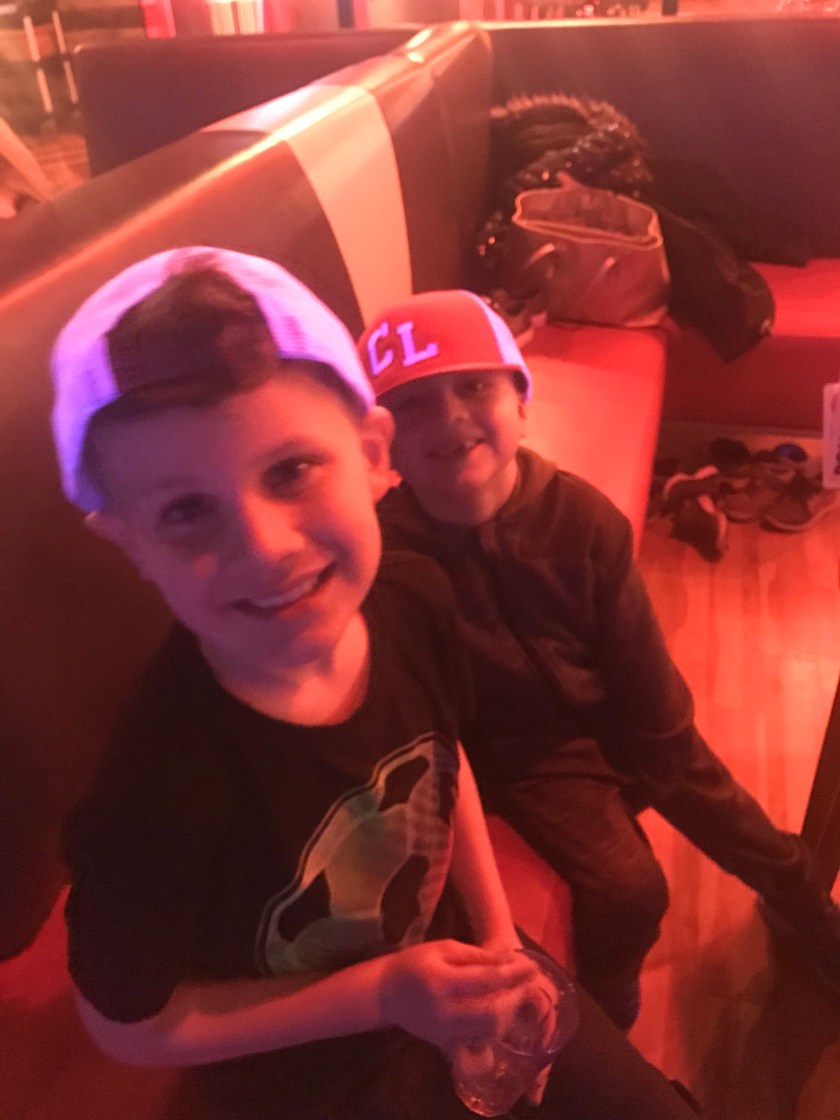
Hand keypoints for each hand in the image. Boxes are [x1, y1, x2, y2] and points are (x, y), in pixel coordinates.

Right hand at [379, 939, 532, 1053]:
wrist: (387, 992)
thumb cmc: (415, 963)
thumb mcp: (444, 949)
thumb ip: (477, 956)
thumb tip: (510, 961)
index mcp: (442, 981)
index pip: (487, 979)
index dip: (513, 973)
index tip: (532, 966)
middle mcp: (444, 1011)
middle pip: (492, 1012)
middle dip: (516, 998)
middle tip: (530, 985)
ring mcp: (445, 1032)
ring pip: (488, 1030)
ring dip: (509, 1015)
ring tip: (519, 998)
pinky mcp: (446, 1043)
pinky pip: (478, 1041)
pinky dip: (494, 1029)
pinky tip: (502, 1015)